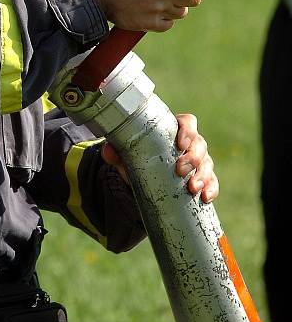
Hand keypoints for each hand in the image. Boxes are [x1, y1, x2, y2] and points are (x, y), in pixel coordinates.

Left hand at [101, 113, 218, 202]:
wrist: (145, 179)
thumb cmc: (140, 158)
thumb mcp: (127, 155)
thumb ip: (116, 152)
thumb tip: (108, 151)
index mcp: (174, 130)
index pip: (188, 122)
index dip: (187, 131)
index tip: (180, 144)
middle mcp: (190, 144)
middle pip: (200, 144)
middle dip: (193, 158)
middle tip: (180, 170)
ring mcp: (199, 162)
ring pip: (207, 163)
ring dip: (203, 175)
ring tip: (192, 188)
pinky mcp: (203, 179)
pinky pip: (213, 182)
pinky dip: (211, 189)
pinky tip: (205, 198)